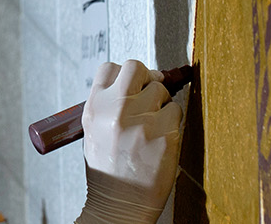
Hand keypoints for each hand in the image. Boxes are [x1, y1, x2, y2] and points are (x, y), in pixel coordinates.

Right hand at [76, 60, 184, 223]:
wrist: (119, 203)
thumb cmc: (109, 170)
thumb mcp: (94, 132)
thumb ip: (110, 105)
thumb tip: (142, 80)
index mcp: (94, 109)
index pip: (109, 68)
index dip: (124, 75)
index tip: (132, 85)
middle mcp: (116, 111)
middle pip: (136, 68)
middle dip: (146, 79)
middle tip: (149, 96)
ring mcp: (141, 122)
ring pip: (161, 90)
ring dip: (161, 104)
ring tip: (152, 127)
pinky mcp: (165, 135)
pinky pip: (176, 111)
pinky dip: (172, 123)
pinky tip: (161, 139)